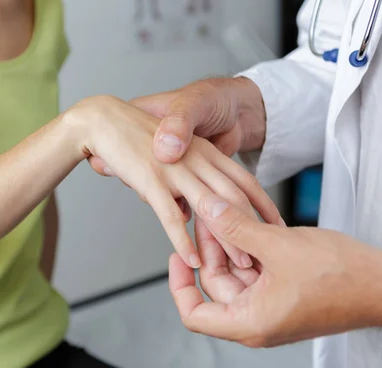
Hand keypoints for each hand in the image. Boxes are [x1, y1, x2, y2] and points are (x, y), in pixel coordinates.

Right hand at [66, 95, 280, 268]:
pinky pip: (171, 217)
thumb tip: (186, 214)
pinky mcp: (152, 180)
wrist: (105, 115)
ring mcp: (175, 170)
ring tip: (238, 265)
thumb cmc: (136, 133)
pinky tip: (192, 259)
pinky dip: (182, 240)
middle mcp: (195, 159)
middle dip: (251, 230)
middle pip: (233, 199)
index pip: (243, 181)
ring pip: (210, 210)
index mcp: (204, 151)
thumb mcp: (170, 153)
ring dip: (226, 240)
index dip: (263, 206)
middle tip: (265, 256)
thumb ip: (182, 182)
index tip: (276, 229)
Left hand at [169, 196, 381, 346]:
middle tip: (208, 214)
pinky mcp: (284, 292)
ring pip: (235, 273)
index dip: (178, 285)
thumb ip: (236, 227)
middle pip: (215, 284)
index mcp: (250, 322)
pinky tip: (249, 223)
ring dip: (230, 243)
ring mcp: (271, 306)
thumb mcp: (278, 245)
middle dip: (209, 247)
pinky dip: (249, 248)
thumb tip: (206, 208)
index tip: (177, 256)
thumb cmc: (343, 277)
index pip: (194, 314)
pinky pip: (255, 270)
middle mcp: (257, 319)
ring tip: (227, 212)